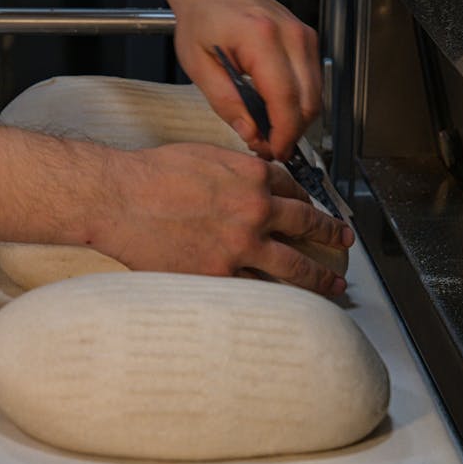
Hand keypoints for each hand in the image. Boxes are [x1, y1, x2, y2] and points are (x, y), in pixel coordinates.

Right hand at [92, 143, 354, 295]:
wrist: (118, 199)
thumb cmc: (150, 174)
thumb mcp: (204, 155)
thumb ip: (236, 169)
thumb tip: (253, 179)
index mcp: (252, 177)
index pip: (294, 188)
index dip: (308, 200)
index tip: (314, 210)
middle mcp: (255, 211)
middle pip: (308, 226)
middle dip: (332, 235)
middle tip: (344, 242)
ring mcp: (240, 246)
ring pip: (294, 267)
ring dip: (320, 278)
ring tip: (334, 287)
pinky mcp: (219, 274)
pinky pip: (257, 289)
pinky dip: (275, 298)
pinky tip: (287, 308)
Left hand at [171, 0, 321, 160]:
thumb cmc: (201, 19)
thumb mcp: (198, 65)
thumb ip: (225, 102)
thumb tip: (250, 132)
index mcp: (261, 37)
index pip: (285, 97)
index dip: (283, 132)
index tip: (273, 152)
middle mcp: (291, 34)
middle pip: (308, 100)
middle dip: (291, 132)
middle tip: (265, 147)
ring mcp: (304, 36)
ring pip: (316, 95)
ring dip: (296, 120)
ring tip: (266, 131)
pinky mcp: (307, 41)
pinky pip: (313, 83)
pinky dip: (298, 103)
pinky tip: (274, 112)